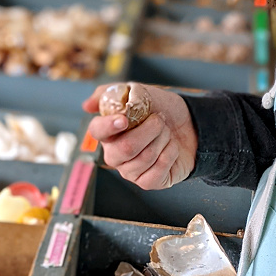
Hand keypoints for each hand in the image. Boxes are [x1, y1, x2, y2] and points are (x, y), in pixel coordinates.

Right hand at [83, 83, 197, 189]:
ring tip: (166, 131)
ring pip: (145, 157)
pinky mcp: (147, 182)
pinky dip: (170, 154)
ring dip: (163, 139)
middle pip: (125, 148)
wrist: (189, 124)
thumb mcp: (140, 92)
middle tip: (160, 119)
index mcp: (109, 131)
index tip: (124, 120)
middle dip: (149, 130)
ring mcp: (130, 171)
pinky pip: (157, 172)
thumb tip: (86, 106)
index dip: (109, 126)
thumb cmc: (161, 109)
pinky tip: (171, 147)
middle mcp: (115, 154)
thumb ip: (113, 93)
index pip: (97, 131)